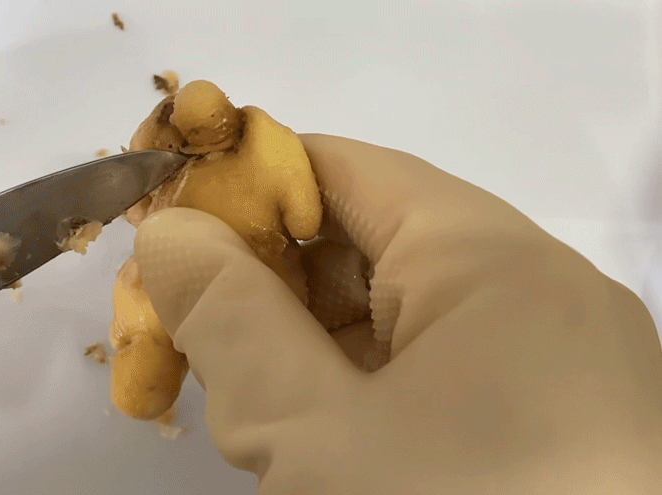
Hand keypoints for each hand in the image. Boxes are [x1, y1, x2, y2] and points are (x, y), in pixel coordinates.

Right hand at [132, 134, 661, 493]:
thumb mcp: (310, 431)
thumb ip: (229, 318)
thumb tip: (168, 232)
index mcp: (496, 261)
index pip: (345, 169)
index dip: (247, 185)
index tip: (169, 227)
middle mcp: (539, 295)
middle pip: (372, 242)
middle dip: (269, 277)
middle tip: (186, 329)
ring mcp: (555, 366)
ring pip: (400, 316)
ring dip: (308, 344)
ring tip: (242, 396)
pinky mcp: (552, 426)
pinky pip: (437, 374)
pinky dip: (363, 390)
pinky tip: (314, 437)